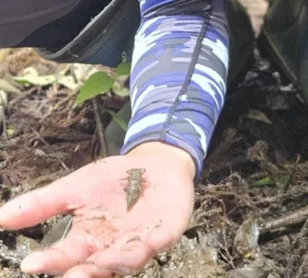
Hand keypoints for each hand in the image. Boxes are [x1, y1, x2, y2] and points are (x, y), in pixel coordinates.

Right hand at [0, 142, 195, 277]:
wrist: (153, 164)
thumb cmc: (111, 181)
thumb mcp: (73, 188)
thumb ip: (42, 204)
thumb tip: (0, 218)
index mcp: (85, 241)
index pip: (63, 257)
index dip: (49, 261)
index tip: (30, 263)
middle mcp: (111, 249)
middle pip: (95, 268)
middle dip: (84, 275)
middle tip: (73, 275)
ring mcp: (140, 242)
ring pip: (128, 262)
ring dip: (119, 263)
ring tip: (105, 261)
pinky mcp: (167, 231)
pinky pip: (163, 240)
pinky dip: (158, 241)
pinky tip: (154, 239)